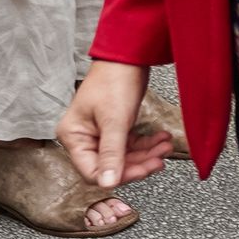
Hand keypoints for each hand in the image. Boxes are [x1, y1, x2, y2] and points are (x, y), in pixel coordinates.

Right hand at [56, 60, 168, 191]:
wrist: (128, 54)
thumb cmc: (114, 80)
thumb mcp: (115, 120)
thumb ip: (112, 153)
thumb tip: (107, 184)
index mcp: (73, 136)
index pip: (92, 171)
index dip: (119, 175)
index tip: (143, 171)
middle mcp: (83, 137)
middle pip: (110, 165)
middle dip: (139, 163)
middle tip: (160, 159)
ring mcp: (98, 132)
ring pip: (124, 156)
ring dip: (146, 154)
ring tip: (165, 146)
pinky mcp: (113, 127)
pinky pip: (130, 144)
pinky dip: (146, 144)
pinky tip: (161, 139)